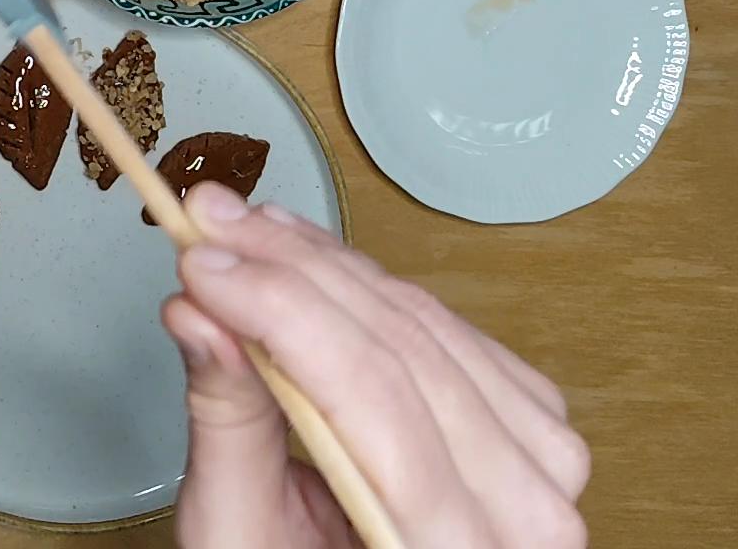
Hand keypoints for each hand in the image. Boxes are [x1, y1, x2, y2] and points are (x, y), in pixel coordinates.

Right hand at [162, 182, 589, 548]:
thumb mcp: (242, 536)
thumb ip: (229, 426)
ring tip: (244, 230)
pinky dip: (367, 283)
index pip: (370, 396)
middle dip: (291, 271)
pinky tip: (306, 258)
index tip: (202, 260)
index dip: (281, 311)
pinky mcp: (527, 418)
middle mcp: (527, 509)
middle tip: (211, 221)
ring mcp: (540, 458)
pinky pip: (444, 324)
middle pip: (402, 349)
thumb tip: (198, 312)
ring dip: (324, 264)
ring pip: (423, 321)